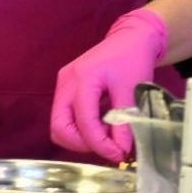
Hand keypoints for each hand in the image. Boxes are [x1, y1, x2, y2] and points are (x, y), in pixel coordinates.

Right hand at [50, 9, 168, 162]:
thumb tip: (121, 151)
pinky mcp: (66, 88)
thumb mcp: (132, 90)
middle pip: (59, 126)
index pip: (84, 122)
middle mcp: (66, 82)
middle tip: (107, 148)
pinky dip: (79, 128)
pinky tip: (100, 126)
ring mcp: (63, 84)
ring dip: (79, 138)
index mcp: (83, 78)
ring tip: (105, 137)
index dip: (100, 145)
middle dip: (82, 144)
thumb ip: (125, 122)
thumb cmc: (132, 59)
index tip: (119, 154)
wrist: (130, 38)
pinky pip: (65, 116)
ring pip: (59, 124)